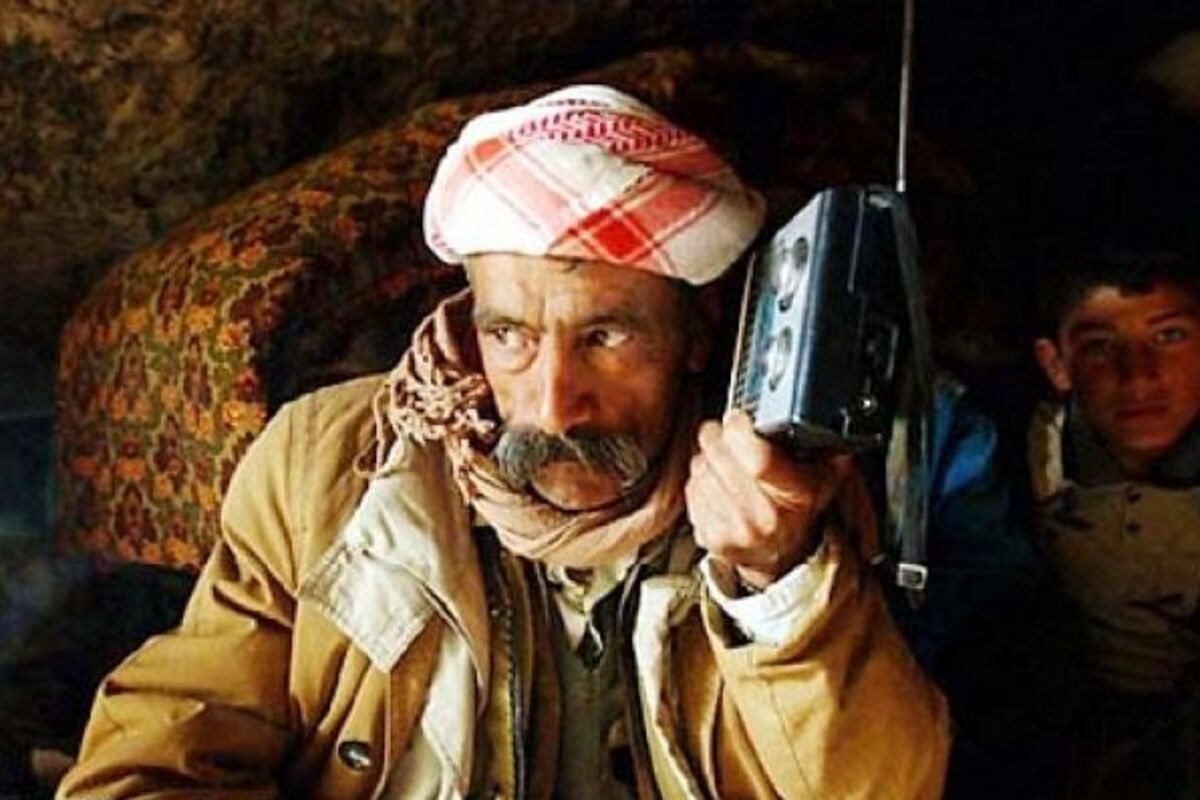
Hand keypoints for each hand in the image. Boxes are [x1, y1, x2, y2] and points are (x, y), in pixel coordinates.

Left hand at [686, 409, 851, 589]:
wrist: (780, 555)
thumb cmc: (797, 511)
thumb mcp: (823, 478)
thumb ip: (825, 447)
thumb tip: (826, 421)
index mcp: (795, 497)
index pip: (758, 458)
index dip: (740, 429)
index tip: (738, 419)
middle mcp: (763, 518)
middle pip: (720, 457)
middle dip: (718, 436)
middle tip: (726, 434)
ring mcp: (734, 531)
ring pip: (702, 471)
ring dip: (708, 459)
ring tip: (725, 464)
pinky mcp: (710, 537)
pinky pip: (692, 491)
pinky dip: (700, 482)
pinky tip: (717, 486)